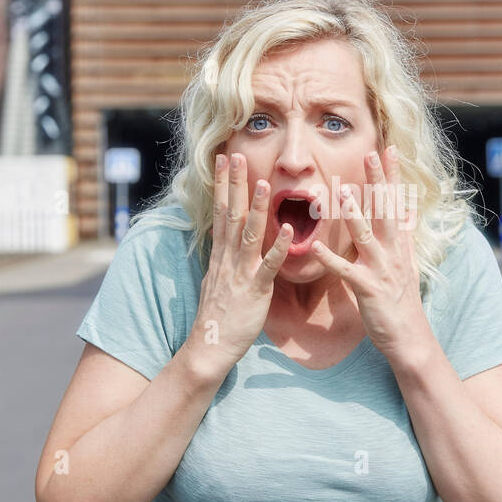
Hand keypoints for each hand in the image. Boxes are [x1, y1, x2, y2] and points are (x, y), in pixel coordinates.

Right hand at [187, 152, 292, 375]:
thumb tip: (220, 235)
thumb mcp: (216, 278)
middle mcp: (228, 258)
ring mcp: (241, 272)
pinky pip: (269, 267)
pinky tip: (291, 232)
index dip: (223, 185)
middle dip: (234, 184)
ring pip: (250, 235)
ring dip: (257, 209)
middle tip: (237, 156)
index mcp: (221, 254)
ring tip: (265, 183)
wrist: (210, 345)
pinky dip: (279, 248)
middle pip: (231, 214)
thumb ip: (222, 256)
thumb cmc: (217, 314)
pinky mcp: (255, 290)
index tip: (224, 160)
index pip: (221, 211)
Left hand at [311, 146, 431, 368]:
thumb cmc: (401, 300)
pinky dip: (330, 259)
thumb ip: (403, 234)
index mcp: (400, 244)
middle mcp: (394, 252)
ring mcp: (382, 269)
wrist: (409, 337)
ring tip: (341, 192)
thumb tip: (408, 209)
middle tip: (370, 154)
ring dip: (355, 214)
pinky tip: (315, 248)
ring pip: (367, 236)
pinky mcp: (369, 289)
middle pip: (387, 211)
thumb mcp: (406, 262)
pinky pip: (346, 271)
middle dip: (379, 183)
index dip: (393, 175)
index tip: (388, 149)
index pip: (398, 202)